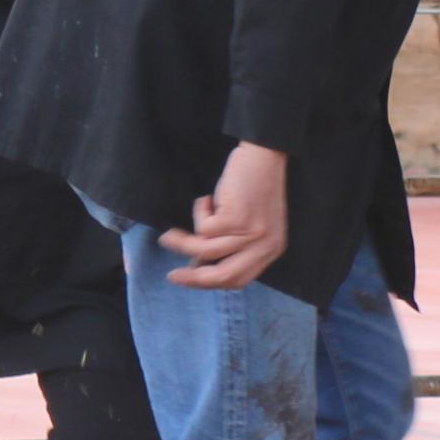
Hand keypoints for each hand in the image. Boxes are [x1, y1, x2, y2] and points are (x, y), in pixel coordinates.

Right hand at [165, 142, 291, 288]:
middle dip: (194, 279)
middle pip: (224, 276)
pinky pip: (203, 227)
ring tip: (168, 236)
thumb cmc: (254, 186)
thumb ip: (234, 245)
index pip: (239, 279)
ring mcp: (250, 234)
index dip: (212, 283)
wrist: (263, 156)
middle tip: (173, 277)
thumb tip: (199, 262)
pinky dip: (198, 212)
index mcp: (271, 250)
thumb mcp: (251, 223)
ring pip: (206, 251)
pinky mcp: (235, 219)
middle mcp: (264, 246)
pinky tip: (206, 199)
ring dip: (182, 243)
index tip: (191, 279)